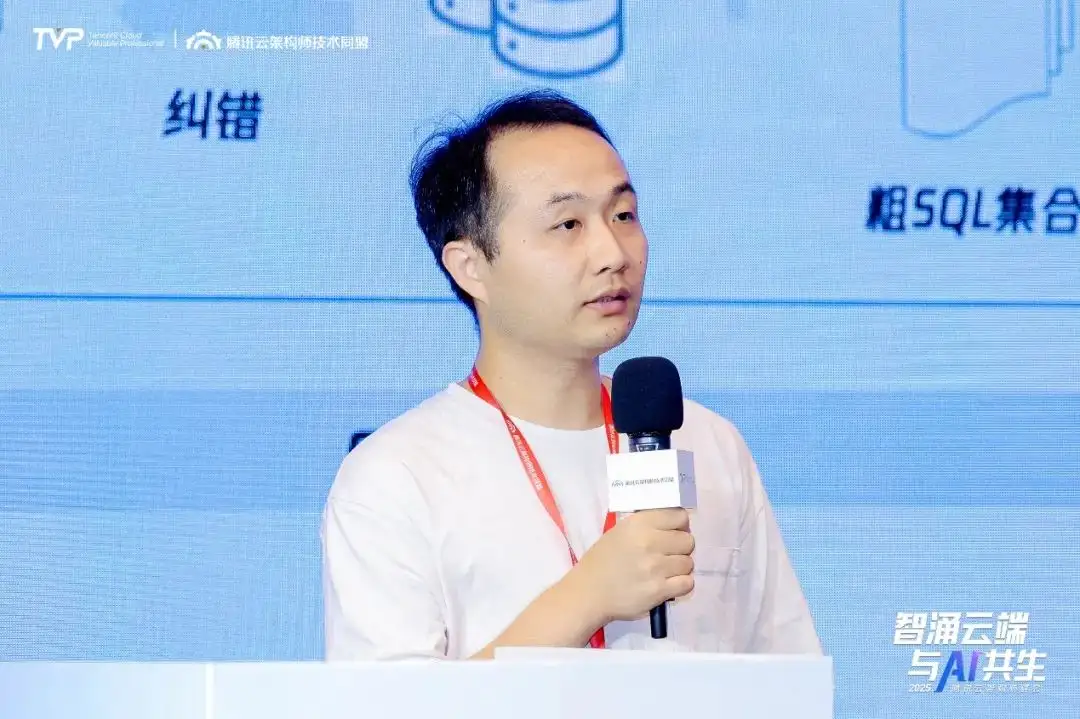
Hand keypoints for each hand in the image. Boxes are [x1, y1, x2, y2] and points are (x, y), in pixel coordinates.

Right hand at [572, 508, 694, 624]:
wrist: (589, 591)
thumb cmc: (603, 559)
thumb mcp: (620, 531)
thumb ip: (648, 525)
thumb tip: (677, 525)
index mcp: (639, 524)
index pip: (679, 517)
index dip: (680, 526)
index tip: (673, 533)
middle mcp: (650, 542)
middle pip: (688, 540)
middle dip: (681, 548)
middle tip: (668, 555)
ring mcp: (656, 567)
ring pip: (689, 563)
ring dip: (680, 568)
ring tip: (664, 571)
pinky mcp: (659, 590)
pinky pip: (688, 583)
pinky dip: (681, 584)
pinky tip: (668, 584)